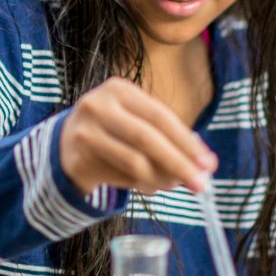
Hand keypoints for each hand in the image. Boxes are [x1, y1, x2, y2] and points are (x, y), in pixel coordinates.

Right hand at [59, 77, 216, 196]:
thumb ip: (171, 136)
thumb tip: (206, 163)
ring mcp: (85, 132)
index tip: (207, 163)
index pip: (160, 115)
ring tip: (175, 185)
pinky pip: (121, 177)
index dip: (186, 141)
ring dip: (162, 179)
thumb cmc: (115, 128)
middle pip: (147, 138)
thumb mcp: (139, 120)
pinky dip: (143, 185)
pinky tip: (152, 186)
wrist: (68, 141)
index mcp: (118, 89)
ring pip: (134, 162)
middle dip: (178, 163)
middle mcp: (98, 105)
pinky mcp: (78, 158)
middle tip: (200, 184)